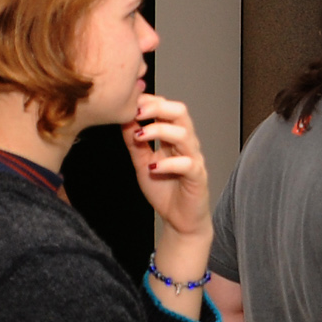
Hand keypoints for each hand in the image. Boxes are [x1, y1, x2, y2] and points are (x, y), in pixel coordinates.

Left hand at [124, 94, 210, 237]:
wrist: (180, 220)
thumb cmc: (164, 190)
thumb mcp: (142, 162)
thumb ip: (135, 143)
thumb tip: (124, 119)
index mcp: (173, 137)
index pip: (167, 108)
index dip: (150, 101)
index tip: (130, 102)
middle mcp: (186, 144)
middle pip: (180, 112)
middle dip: (157, 108)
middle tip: (137, 112)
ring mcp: (194, 159)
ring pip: (184, 134)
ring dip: (160, 130)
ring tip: (140, 136)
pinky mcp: (198, 177)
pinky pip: (187, 164)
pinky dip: (168, 163)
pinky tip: (152, 168)